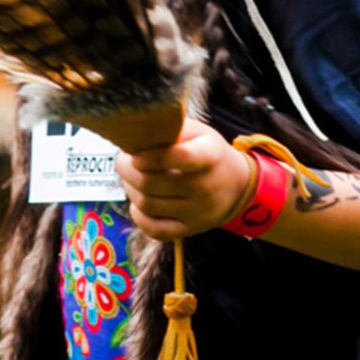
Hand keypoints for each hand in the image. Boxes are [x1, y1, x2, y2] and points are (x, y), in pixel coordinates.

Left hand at [115, 118, 253, 241]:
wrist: (236, 185)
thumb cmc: (208, 152)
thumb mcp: (197, 133)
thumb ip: (170, 129)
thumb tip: (134, 137)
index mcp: (209, 156)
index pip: (181, 157)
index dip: (152, 156)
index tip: (134, 154)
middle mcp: (206, 186)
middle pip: (151, 183)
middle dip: (127, 171)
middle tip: (123, 162)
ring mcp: (198, 212)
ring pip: (147, 205)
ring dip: (130, 190)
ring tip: (130, 179)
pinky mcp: (190, 230)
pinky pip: (155, 230)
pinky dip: (139, 216)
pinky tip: (139, 203)